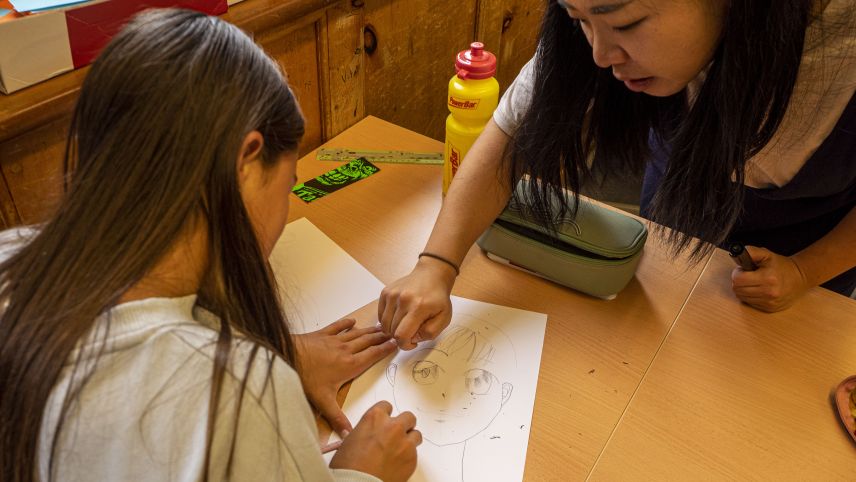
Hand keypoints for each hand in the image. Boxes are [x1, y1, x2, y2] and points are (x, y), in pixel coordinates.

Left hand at [293, 318, 397, 435]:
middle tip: (392, 333)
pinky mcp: (322, 334)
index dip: (385, 349)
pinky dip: (346, 323)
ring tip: (380, 327)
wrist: (286, 355)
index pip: (372, 356)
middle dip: (381, 338)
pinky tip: (352, 320)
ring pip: (356, 334)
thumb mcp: (323, 401)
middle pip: (368, 342)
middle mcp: (345, 350)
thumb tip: (349, 435)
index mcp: (349, 365)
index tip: (395, 343)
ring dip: (369, 331)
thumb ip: (337, 418)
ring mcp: (334, 340)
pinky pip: (338, 326)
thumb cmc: (305, 377)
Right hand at [329, 401, 420, 481]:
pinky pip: (415, 453)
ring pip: (416, 435)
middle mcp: (392, 427)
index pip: (387, 406)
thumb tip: (363, 435)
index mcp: (375, 418)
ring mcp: (405, 442)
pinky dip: (408, 457)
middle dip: (403, 425)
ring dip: (409, 440)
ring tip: (399, 450)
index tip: (384, 422)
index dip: (385, 415)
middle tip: (397, 435)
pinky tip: (397, 463)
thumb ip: (363, 432)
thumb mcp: (350, 441)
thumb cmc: (349, 466)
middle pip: (408, 417)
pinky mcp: (412, 458)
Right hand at [378, 258, 455, 349]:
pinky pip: (381, 315)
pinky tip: (398, 317)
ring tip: (405, 324)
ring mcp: (392, 294)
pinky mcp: (385, 292)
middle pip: (392, 331)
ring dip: (393, 329)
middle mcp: (403, 299)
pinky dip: (388, 320)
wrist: (431, 275)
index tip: (412, 343)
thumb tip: (412, 339)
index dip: (405, 345)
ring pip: (384, 324)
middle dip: (401, 337)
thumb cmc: (438, 298)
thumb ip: (430, 332)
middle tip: (411, 331)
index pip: (402, 335)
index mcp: (419, 307)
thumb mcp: (444, 318)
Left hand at [731, 246, 809, 311]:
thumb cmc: (781, 266)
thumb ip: (751, 252)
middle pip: (737, 289)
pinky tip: (759, 289)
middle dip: (739, 281)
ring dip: (744, 289)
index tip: (743, 270)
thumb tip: (737, 253)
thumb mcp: (767, 254)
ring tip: (754, 282)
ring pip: (742, 297)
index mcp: (768, 278)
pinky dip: (750, 296)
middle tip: (748, 275)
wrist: (800, 278)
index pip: (738, 280)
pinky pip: (750, 303)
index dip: (737, 273)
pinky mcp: (769, 308)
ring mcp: (769, 302)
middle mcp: (769, 293)